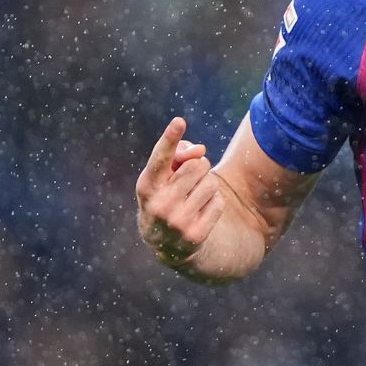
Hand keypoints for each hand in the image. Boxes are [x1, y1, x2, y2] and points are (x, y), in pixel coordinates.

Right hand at [135, 117, 224, 266]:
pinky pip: (218, 202)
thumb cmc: (166, 196)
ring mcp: (177, 221)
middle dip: (199, 167)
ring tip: (195, 195)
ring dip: (208, 184)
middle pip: (196, 165)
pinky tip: (201, 210)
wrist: (166, 243)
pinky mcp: (195, 234)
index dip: (170, 138)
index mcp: (147, 185)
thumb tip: (200, 150)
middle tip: (192, 178)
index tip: (179, 121)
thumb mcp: (164, 177)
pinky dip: (214, 201)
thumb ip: (178, 155)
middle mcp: (159, 204)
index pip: (161, 157)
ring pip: (211, 182)